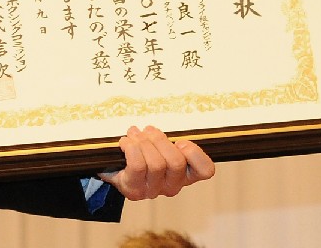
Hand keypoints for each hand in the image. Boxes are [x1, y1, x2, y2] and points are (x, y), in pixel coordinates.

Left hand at [99, 125, 214, 200]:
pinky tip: (125, 143)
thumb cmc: (142, 153)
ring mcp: (153, 190)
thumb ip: (167, 137)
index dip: (194, 153)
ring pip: (156, 164)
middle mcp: (172, 186)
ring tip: (133, 134)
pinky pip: (138, 166)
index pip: (205, 170)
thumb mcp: (160, 144)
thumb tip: (158, 129)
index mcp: (185, 174)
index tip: (179, 142)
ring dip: (142, 142)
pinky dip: (131, 149)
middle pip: (176, 162)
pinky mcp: (134, 190)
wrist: (115, 169)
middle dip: (158, 140)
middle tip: (147, 130)